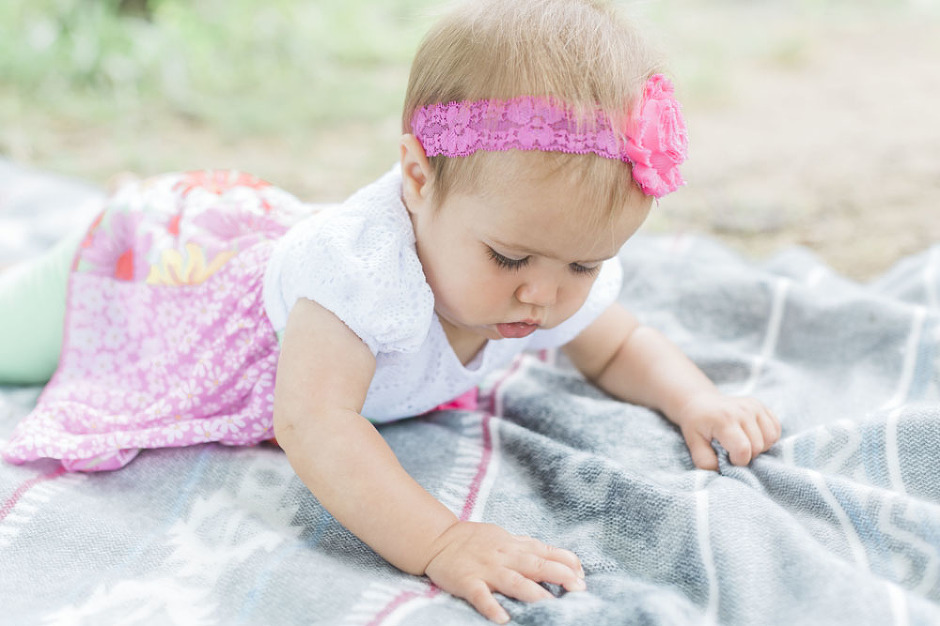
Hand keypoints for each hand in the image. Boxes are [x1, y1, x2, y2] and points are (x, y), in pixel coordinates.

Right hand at [423, 521, 585, 623]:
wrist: (439, 539)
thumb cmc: (476, 540)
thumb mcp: (506, 537)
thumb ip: (531, 548)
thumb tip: (562, 558)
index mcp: (516, 546)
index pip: (548, 552)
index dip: (568, 563)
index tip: (583, 576)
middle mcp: (505, 556)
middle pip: (537, 565)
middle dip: (560, 576)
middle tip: (579, 590)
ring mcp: (486, 569)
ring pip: (514, 581)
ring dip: (533, 593)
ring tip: (550, 606)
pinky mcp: (467, 582)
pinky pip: (481, 596)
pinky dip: (492, 607)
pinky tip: (503, 619)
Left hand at [676, 393, 780, 470]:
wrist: (701, 402)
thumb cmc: (696, 425)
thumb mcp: (693, 444)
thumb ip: (705, 461)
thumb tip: (721, 471)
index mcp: (724, 420)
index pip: (743, 450)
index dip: (738, 461)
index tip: (727, 457)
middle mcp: (742, 410)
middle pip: (758, 446)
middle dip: (747, 455)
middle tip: (732, 449)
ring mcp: (754, 406)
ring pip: (771, 438)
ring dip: (759, 446)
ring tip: (743, 442)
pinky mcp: (761, 406)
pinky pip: (776, 428)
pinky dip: (768, 437)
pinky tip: (752, 435)